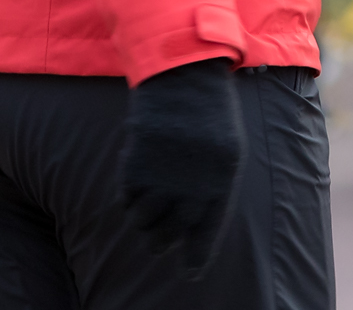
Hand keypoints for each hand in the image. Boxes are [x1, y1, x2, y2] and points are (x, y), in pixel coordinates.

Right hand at [119, 57, 242, 272]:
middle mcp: (193, 184)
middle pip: (171, 234)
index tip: (191, 274)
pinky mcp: (135, 169)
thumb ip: (211, 186)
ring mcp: (163, 177)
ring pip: (143, 222)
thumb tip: (193, 225)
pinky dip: (129, 198)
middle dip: (163, 240)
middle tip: (160, 240)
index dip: (197, 255)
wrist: (185, 78)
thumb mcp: (227, 149)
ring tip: (149, 203)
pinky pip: (126, 202)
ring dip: (143, 219)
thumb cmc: (210, 113)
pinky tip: (138, 181)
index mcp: (224, 178)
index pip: (209, 229)